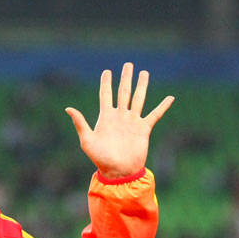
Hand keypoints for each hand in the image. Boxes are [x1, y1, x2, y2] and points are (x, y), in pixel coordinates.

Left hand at [65, 62, 173, 178]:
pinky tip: (170, 98)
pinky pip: (155, 114)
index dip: (106, 83)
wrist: (119, 172)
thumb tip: (68, 108)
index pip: (106, 95)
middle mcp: (120, 117)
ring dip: (142, 86)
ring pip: (138, 99)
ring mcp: (132, 122)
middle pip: (123, 92)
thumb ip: (80, 123)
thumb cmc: (101, 159)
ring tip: (144, 73)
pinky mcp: (144, 129)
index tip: (107, 71)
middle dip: (126, 78)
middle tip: (128, 64)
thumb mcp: (87, 141)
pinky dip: (163, 106)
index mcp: (106, 117)